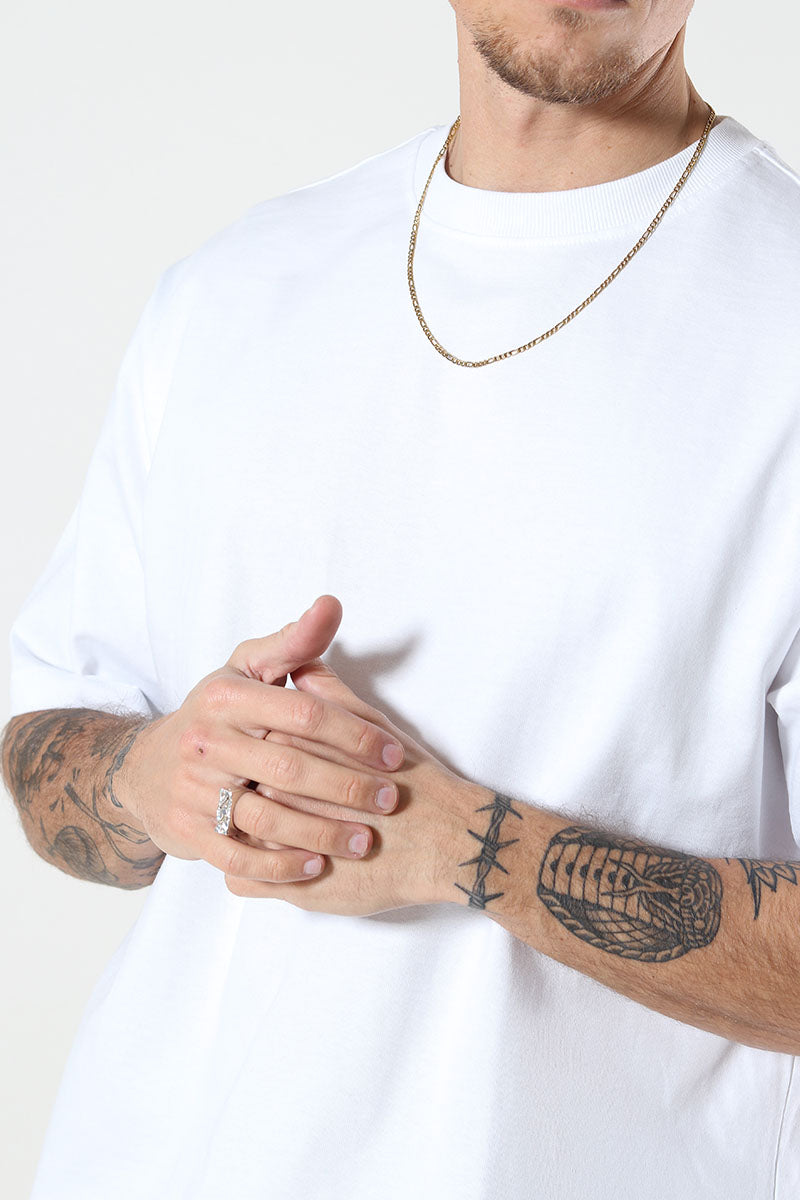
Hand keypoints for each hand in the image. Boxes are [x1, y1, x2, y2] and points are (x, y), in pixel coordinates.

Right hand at [114, 595, 405, 882]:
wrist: (148, 768)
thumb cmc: (217, 712)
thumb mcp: (248, 670)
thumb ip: (294, 642)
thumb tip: (331, 605)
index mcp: (227, 698)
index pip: (303, 714)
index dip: (354, 734)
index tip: (393, 754)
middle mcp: (206, 742)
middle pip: (289, 768)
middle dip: (347, 786)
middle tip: (391, 800)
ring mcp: (195, 790)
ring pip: (266, 818)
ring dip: (321, 833)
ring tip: (365, 841)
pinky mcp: (189, 832)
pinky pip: (239, 858)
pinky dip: (279, 866)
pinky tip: (318, 866)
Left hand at [226, 656, 481, 915]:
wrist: (447, 841)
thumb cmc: (413, 783)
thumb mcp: (372, 724)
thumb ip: (328, 693)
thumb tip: (302, 665)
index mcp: (291, 753)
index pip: (253, 749)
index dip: (264, 755)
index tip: (277, 763)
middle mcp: (277, 797)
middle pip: (240, 791)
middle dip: (253, 795)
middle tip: (278, 800)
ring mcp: (279, 846)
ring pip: (234, 836)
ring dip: (248, 834)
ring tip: (279, 832)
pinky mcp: (286, 890)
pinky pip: (241, 880)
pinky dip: (253, 874)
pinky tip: (278, 864)